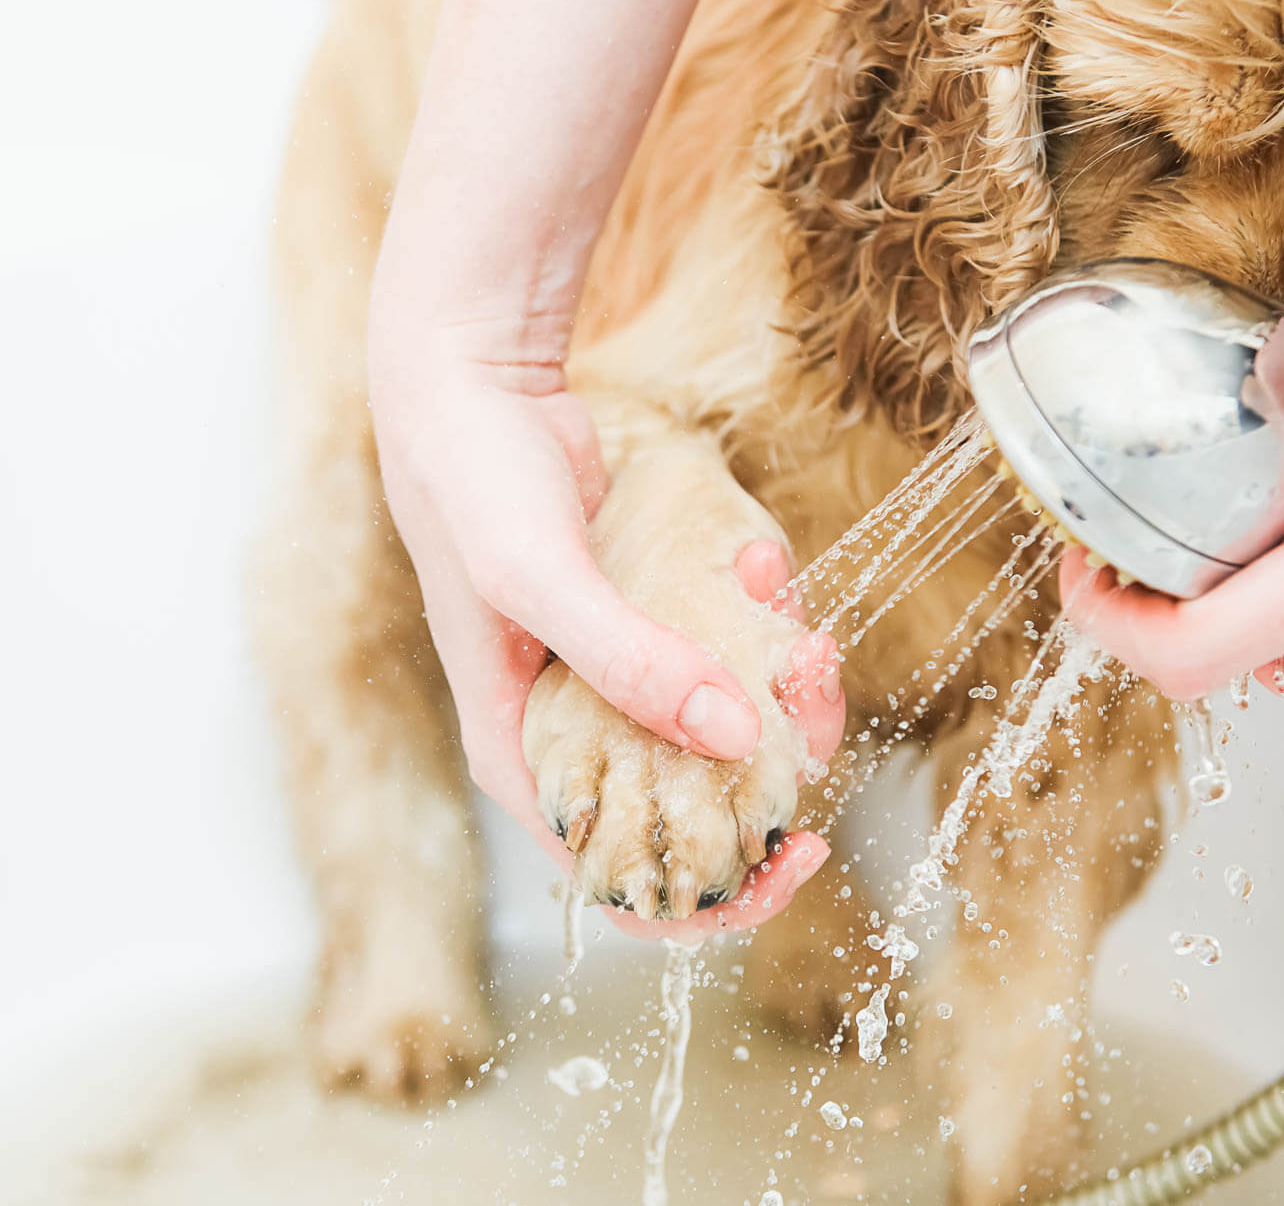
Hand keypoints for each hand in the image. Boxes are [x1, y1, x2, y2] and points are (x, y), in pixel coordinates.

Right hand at [369, 317, 839, 940]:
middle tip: (815, 686)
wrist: (468, 389)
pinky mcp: (648, 626)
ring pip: (725, 726)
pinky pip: (725, 651)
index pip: (625, 879)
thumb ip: (628, 660)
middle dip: (777, 761)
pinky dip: (758, 617)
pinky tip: (755, 564)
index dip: (718, 894)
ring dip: (781, 682)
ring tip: (799, 623)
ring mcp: (615, 680)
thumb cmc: (472, 489)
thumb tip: (734, 739)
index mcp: (528, 761)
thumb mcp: (535, 578)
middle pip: (696, 804)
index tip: (796, 853)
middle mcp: (575, 737)